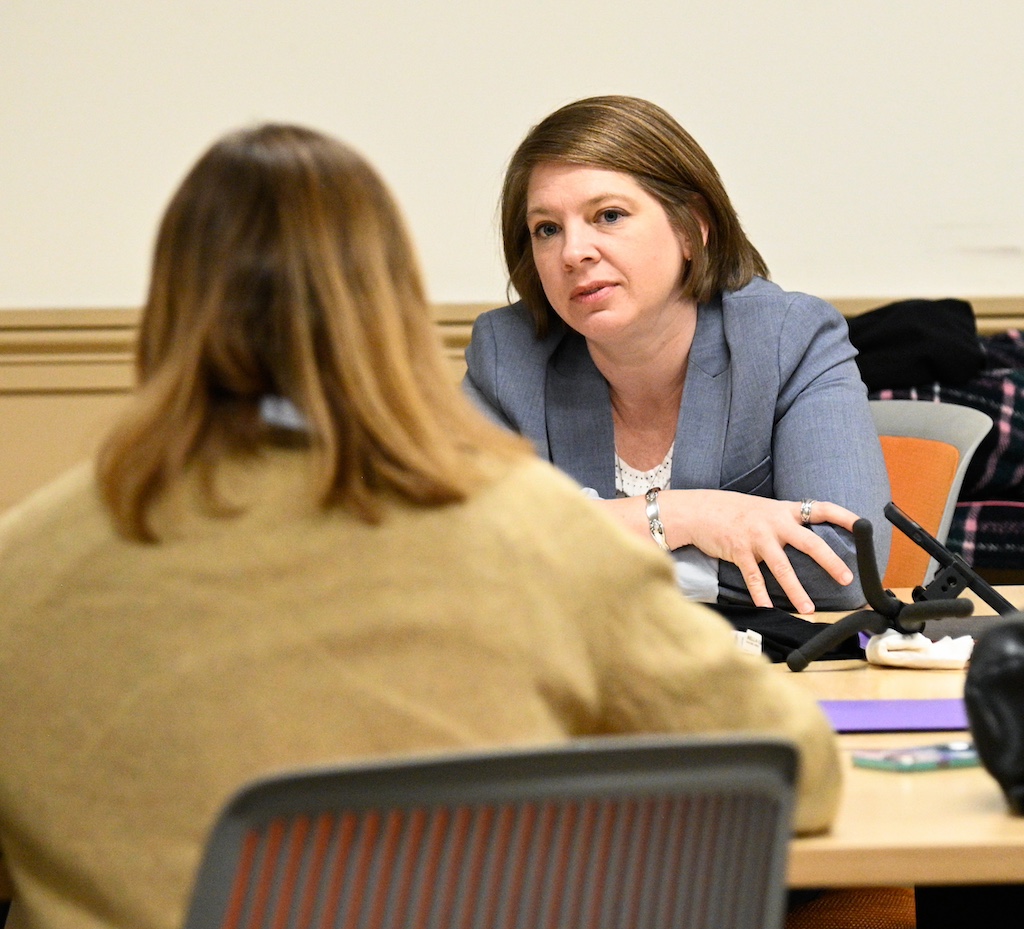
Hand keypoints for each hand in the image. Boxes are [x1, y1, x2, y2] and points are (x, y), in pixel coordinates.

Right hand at [659, 490, 855, 612]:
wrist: (701, 510)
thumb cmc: (735, 512)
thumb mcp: (765, 510)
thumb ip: (787, 523)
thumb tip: (810, 539)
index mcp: (785, 511)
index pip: (822, 509)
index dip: (843, 516)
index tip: (864, 524)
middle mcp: (774, 523)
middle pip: (809, 543)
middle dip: (830, 562)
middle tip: (846, 578)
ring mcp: (757, 538)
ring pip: (782, 568)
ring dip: (796, 590)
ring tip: (808, 609)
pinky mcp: (740, 552)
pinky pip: (754, 578)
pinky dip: (760, 595)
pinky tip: (767, 608)